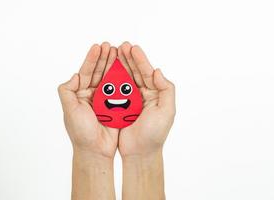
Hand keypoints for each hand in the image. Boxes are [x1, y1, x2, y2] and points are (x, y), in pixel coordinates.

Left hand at [58, 42, 118, 158]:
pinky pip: (122, 90)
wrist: (96, 150)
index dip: (92, 59)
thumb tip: (75, 75)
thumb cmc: (81, 133)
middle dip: (106, 58)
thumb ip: (67, 91)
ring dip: (116, 65)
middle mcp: (93, 95)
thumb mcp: (69, 110)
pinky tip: (129, 69)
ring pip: (112, 79)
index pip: (86, 72)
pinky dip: (125, 79)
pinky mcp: (117, 106)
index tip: (99, 47)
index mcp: (80, 94)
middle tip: (113, 46)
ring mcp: (106, 100)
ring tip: (121, 53)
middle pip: (100, 72)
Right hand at [117, 42, 175, 158]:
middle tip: (121, 45)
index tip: (132, 48)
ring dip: (119, 65)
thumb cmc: (155, 134)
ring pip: (124, 79)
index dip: (140, 60)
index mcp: (156, 94)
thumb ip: (166, 90)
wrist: (140, 153)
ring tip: (113, 52)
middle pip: (135, 72)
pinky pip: (115, 90)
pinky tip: (106, 69)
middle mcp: (145, 95)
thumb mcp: (167, 111)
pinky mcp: (119, 108)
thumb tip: (158, 71)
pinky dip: (111, 79)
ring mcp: (131, 101)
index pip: (148, 73)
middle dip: (128, 58)